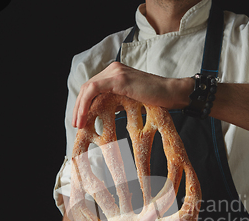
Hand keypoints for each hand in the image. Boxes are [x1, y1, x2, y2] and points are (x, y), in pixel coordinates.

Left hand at [72, 62, 191, 128]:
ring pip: (87, 88)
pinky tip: (84, 116)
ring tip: (78, 124)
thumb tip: (102, 112)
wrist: (172, 93)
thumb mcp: (131, 100)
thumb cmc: (157, 99)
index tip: (81, 119)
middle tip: (76, 124)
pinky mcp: (118, 78)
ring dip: (80, 107)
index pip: (92, 87)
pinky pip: (94, 90)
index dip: (83, 104)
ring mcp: (115, 72)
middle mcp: (113, 69)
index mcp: (115, 72)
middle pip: (87, 87)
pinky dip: (85, 104)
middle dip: (78, 107)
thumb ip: (117, 101)